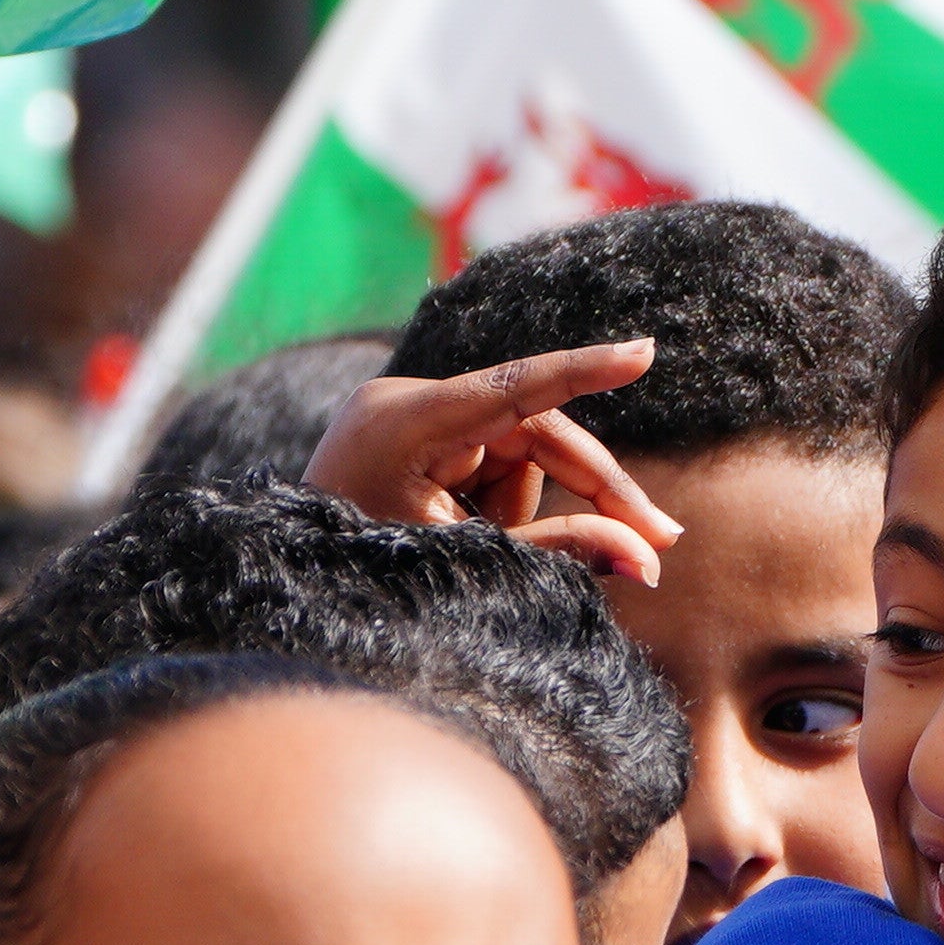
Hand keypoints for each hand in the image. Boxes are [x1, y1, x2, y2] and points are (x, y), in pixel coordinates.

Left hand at [304, 342, 684, 584]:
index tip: (643, 354)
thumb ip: (556, 553)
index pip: (514, 388)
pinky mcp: (420, 439)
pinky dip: (505, 512)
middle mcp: (408, 404)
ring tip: (479, 559)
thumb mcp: (463, 566)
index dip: (584, 371)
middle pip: (538, 432)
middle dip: (595, 490)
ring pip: (523, 457)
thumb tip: (646, 561)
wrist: (283, 591)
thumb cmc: (361, 582)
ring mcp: (413, 418)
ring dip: (526, 515)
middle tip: (659, 543)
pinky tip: (475, 542)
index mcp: (403, 423)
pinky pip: (494, 467)